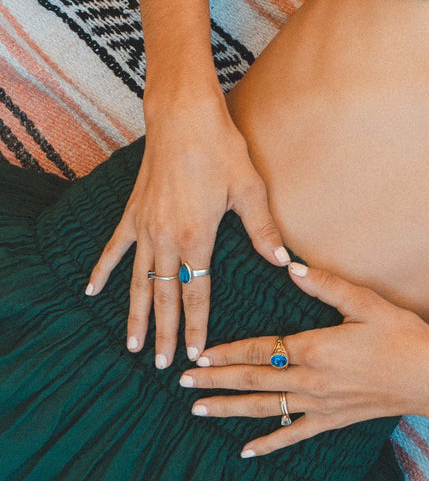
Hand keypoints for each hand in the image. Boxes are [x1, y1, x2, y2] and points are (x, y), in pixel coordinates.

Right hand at [86, 96, 289, 366]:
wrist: (183, 116)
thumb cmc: (222, 148)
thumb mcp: (250, 188)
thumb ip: (263, 230)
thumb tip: (283, 261)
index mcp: (197, 237)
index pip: (196, 293)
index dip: (196, 324)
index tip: (194, 352)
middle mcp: (166, 238)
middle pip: (163, 296)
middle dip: (164, 332)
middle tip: (161, 364)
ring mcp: (145, 226)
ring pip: (137, 281)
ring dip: (134, 314)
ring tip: (132, 344)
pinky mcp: (133, 212)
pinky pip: (114, 248)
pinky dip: (103, 270)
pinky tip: (92, 291)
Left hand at [178, 262, 428, 456]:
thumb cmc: (403, 335)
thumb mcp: (367, 302)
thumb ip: (326, 285)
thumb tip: (291, 266)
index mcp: (316, 347)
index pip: (261, 349)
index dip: (228, 352)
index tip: (200, 353)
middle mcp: (311, 380)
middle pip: (253, 380)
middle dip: (215, 381)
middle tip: (182, 382)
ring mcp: (320, 404)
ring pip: (264, 408)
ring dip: (229, 409)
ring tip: (198, 410)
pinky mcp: (332, 420)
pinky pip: (293, 434)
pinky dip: (268, 443)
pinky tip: (246, 451)